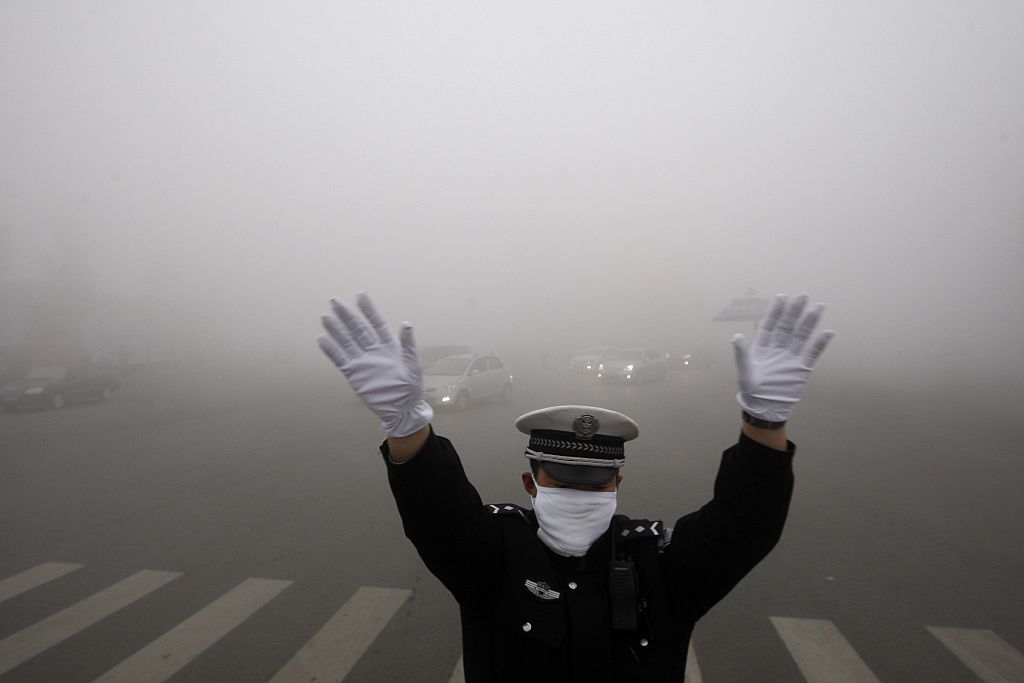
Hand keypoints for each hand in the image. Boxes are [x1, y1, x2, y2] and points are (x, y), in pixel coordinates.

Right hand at [317, 292, 432, 436]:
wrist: (402, 409)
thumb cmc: (411, 387)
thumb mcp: (413, 365)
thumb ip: (407, 344)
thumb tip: (406, 323)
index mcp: (389, 346)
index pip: (377, 323)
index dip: (369, 309)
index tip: (361, 295)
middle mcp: (373, 350)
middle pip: (357, 329)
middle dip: (346, 315)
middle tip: (335, 301)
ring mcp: (362, 361)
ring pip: (346, 341)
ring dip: (336, 329)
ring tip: (325, 317)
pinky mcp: (354, 374)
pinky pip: (340, 360)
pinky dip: (331, 350)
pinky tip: (322, 339)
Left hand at [730, 293, 834, 422]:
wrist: (765, 410)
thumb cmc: (751, 391)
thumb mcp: (744, 371)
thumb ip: (741, 354)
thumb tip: (736, 336)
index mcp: (762, 348)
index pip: (770, 325)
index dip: (776, 312)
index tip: (782, 296)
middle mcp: (778, 349)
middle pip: (788, 327)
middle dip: (794, 311)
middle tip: (803, 295)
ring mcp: (791, 358)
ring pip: (802, 336)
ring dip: (809, 322)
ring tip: (818, 306)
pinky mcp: (802, 369)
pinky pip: (812, 354)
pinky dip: (820, 344)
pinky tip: (828, 332)